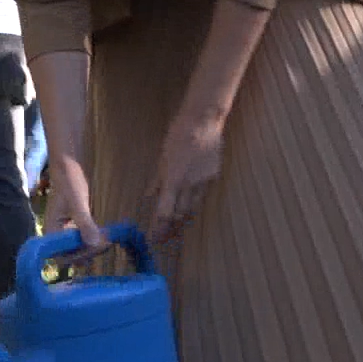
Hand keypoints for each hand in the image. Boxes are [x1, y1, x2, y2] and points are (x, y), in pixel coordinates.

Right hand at [42, 160, 105, 251]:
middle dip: (89, 252)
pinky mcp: (74, 225)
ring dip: (93, 247)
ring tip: (108, 239)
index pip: (62, 256)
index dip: (78, 257)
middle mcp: (56, 233)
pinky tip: (105, 235)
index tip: (95, 247)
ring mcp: (65, 230)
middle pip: (72, 255)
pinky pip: (83, 238)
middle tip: (106, 243)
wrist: (69, 165)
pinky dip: (93, 239)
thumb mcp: (78, 202)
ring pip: (79, 248)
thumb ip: (85, 224)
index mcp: (51, 230)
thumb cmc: (69, 181)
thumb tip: (95, 244)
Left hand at [145, 114, 224, 246]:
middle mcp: (188, 184)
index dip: (158, 229)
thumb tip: (149, 195)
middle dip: (171, 229)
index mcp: (173, 179)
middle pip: (180, 215)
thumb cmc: (178, 134)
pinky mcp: (213, 177)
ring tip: (175, 229)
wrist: (203, 122)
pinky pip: (201, 194)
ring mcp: (203, 182)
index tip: (153, 240)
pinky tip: (188, 205)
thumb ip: (157, 179)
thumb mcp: (162, 157)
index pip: (164, 212)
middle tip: (164, 239)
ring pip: (192, 208)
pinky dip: (193, 201)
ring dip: (182, 220)